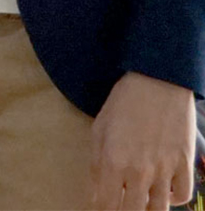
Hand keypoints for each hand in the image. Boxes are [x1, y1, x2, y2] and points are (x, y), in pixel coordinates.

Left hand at [90, 72, 194, 209]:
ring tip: (141, 203)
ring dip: (148, 210)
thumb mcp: (99, 129)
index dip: (101, 209)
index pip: (106, 204)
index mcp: (113, 162)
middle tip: (121, 205)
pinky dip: (174, 199)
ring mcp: (165, 169)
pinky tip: (165, 193)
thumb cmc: (123, 103)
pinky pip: (183, 195)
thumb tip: (94, 193)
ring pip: (159, 209)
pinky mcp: (185, 164)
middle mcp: (140, 171)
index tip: (100, 206)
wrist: (157, 81)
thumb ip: (96, 163)